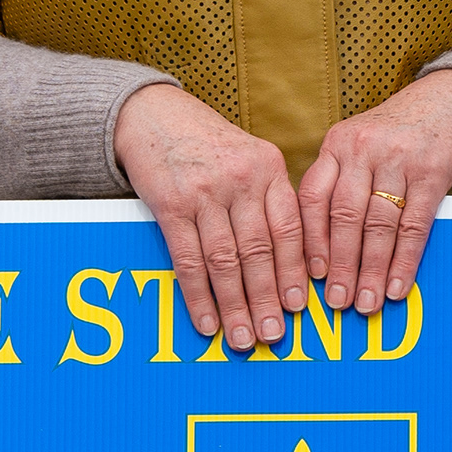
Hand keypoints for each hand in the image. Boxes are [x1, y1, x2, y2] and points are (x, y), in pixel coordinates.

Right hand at [115, 84, 302, 347]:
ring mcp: (206, 192)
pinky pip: (189, 259)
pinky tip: (207, 320)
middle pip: (261, 251)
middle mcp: (242, 180)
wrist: (152, 113)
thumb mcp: (249, 158)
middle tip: (274, 335)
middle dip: (268, 298)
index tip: (299, 306)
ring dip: (235, 305)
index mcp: (270, 169)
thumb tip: (291, 260)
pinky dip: (199, 295)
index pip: (290, 229)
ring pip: (227, 260)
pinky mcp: (170, 204)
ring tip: (242, 338)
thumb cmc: (207, 143)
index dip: (295, 271)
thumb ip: (269, 199)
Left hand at [298, 70, 451, 317]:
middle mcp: (362, 148)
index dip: (311, 241)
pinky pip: (414, 225)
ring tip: (367, 301)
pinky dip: (404, 260)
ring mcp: (398, 158)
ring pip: (378, 225)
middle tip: (338, 301)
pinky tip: (397, 284)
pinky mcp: (432, 170)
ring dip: (371, 269)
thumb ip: (341, 182)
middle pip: (344, 217)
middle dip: (341, 265)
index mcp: (337, 144)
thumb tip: (323, 247)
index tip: (312, 276)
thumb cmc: (402, 133)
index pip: (313, 199)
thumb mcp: (361, 145)